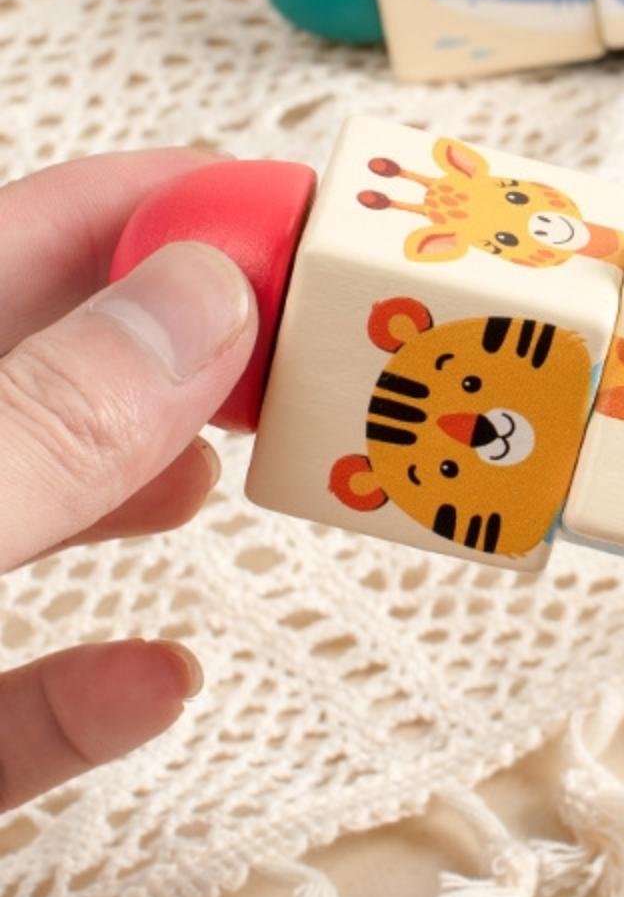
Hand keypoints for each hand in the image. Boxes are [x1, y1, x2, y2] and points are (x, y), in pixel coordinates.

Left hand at [0, 150, 255, 809]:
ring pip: (30, 505)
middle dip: (193, 339)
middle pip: (51, 366)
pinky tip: (156, 677)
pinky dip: (83, 687)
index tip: (306, 216)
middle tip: (321, 341)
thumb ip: (40, 427)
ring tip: (249, 460)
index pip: (29, 237)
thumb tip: (202, 301)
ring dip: (144, 478)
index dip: (170, 209)